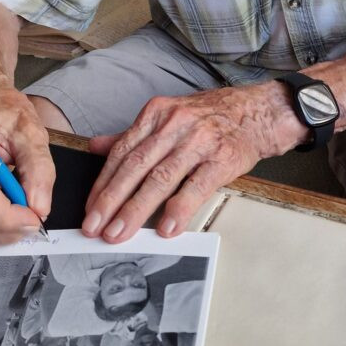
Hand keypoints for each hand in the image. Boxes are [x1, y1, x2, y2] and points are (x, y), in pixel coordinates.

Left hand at [83, 81, 301, 242]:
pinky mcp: (222, 158)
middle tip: (95, 227)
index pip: (122, 152)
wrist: (256, 112)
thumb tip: (96, 147)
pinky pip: (196, 186)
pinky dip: (179, 209)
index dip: (103, 182)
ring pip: (160, 178)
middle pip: (136, 166)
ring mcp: (199, 141)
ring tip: (120, 233)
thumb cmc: (209, 118)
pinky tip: (165, 228)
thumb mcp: (167, 116)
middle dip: (112, 200)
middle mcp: (175, 124)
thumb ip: (132, 135)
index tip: (90, 208)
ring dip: (137, 209)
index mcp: (156, 114)